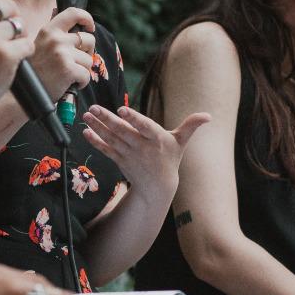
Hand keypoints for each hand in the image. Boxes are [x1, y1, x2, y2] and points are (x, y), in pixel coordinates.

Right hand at [29, 7, 95, 97]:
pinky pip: (86, 75)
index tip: (90, 27)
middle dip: (87, 52)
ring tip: (67, 75)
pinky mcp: (68, 69)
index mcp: (49, 30)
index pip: (74, 13)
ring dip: (82, 70)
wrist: (23, 93)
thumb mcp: (39, 44)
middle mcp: (56, 39)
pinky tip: (68, 84)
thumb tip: (68, 19)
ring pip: (88, 60)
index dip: (87, 18)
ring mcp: (62, 53)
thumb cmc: (33, 71)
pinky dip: (81, 83)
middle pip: (89, 39)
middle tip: (76, 61)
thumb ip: (54, 33)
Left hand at [79, 105, 209, 200]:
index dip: (133, 119)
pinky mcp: (120, 161)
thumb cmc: (170, 158)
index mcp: (157, 139)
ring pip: (111, 139)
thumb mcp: (181, 142)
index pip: (144, 127)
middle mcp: (142, 147)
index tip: (122, 110)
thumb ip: (191, 126)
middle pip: (123, 132)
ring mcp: (129, 155)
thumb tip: (209, 116)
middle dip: (107, 120)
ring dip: (97, 127)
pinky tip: (85, 132)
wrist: (158, 186)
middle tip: (94, 108)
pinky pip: (106, 150)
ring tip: (86, 115)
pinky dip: (95, 142)